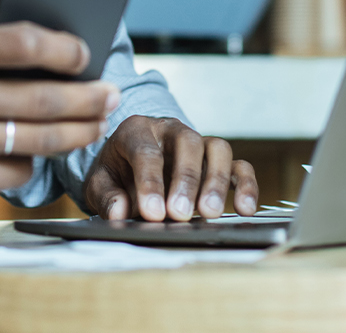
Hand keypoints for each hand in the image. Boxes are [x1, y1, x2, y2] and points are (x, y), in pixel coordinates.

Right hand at [0, 0, 121, 205]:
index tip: (87, 53)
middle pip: (40, 99)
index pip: (20, 43)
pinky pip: (17, 167)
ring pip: (37, 138)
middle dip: (87, 98)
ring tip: (99, 120)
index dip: (63, 48)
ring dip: (79, 131)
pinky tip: (45, 146)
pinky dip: (35, 157)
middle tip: (113, 93)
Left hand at [83, 115, 257, 220]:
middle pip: (187, 143)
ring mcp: (198, 143)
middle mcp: (171, 130)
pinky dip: (246, 185)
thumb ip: (106, 196)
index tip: (153, 213)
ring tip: (210, 213)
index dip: (150, 182)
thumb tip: (119, 212)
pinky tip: (245, 210)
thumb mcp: (99, 183)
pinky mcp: (217, 162)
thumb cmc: (115, 173)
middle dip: (185, 180)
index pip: (146, 151)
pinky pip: (239, 166)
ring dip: (217, 181)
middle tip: (180, 214)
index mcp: (137, 130)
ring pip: (218, 149)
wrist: (128, 168)